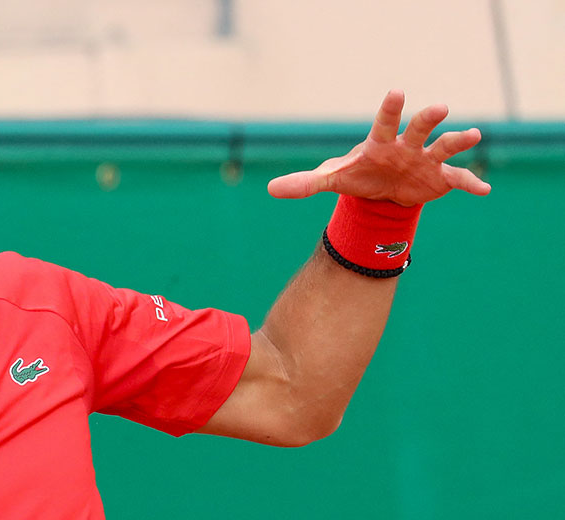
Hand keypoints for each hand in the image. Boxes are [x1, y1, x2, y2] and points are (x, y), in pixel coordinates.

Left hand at [267, 89, 490, 206]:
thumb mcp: (332, 179)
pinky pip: (458, 179)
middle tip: (440, 107)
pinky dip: (471, 183)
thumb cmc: (358, 175)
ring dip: (458, 141)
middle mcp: (407, 146)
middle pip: (419, 128)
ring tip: (473, 135)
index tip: (397, 92)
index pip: (384, 122)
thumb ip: (305, 183)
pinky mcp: (439, 178)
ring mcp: (425, 160)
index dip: (391, 108)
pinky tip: (484, 189)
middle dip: (428, 119)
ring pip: (444, 147)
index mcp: (381, 143)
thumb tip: (271, 190)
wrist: (382, 192)